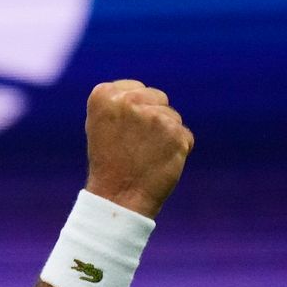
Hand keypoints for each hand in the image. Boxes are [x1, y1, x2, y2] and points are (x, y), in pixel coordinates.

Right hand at [83, 80, 193, 218]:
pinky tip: (159, 162)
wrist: (117, 198)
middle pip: (156, 97)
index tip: (122, 132)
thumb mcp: (101, 124)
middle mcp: (129, 100)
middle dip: (151, 118)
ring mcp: (154, 116)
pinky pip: (185, 135)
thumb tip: (148, 94)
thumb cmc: (108, 163)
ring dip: (165, 134)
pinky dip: (177, 149)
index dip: (133, 111)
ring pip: (172, 116)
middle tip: (135, 145)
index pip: (134, 88)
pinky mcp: (175, 132)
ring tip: (145, 155)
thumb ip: (121, 103)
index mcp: (104, 95)